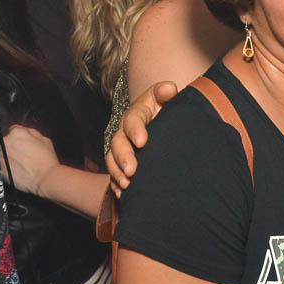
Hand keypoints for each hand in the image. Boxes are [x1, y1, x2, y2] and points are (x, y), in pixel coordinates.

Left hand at [2, 125, 59, 197]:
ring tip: (22, 162)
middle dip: (13, 146)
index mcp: (17, 133)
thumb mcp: (45, 139)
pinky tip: (19, 168)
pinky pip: (1, 164)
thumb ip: (32, 132)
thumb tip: (25, 131)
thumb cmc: (46, 161)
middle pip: (6, 141)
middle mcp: (5, 143)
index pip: (14, 130)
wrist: (45, 178)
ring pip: (2, 152)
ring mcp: (0, 156)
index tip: (24, 143)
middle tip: (25, 154)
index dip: (21, 137)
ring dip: (9, 156)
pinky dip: (7, 165)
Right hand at [105, 81, 177, 196]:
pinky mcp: (123, 160)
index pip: (134, 118)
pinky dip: (117, 184)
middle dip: (123, 157)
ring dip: (118, 173)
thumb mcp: (168, 97)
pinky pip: (115, 172)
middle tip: (132, 170)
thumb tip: (170, 89)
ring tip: (127, 185)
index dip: (136, 129)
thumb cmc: (170, 108)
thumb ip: (166, 93)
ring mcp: (123, 145)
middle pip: (119, 142)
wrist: (167, 121)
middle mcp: (127, 129)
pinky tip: (123, 194)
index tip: (142, 142)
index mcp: (139, 111)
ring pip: (113, 159)